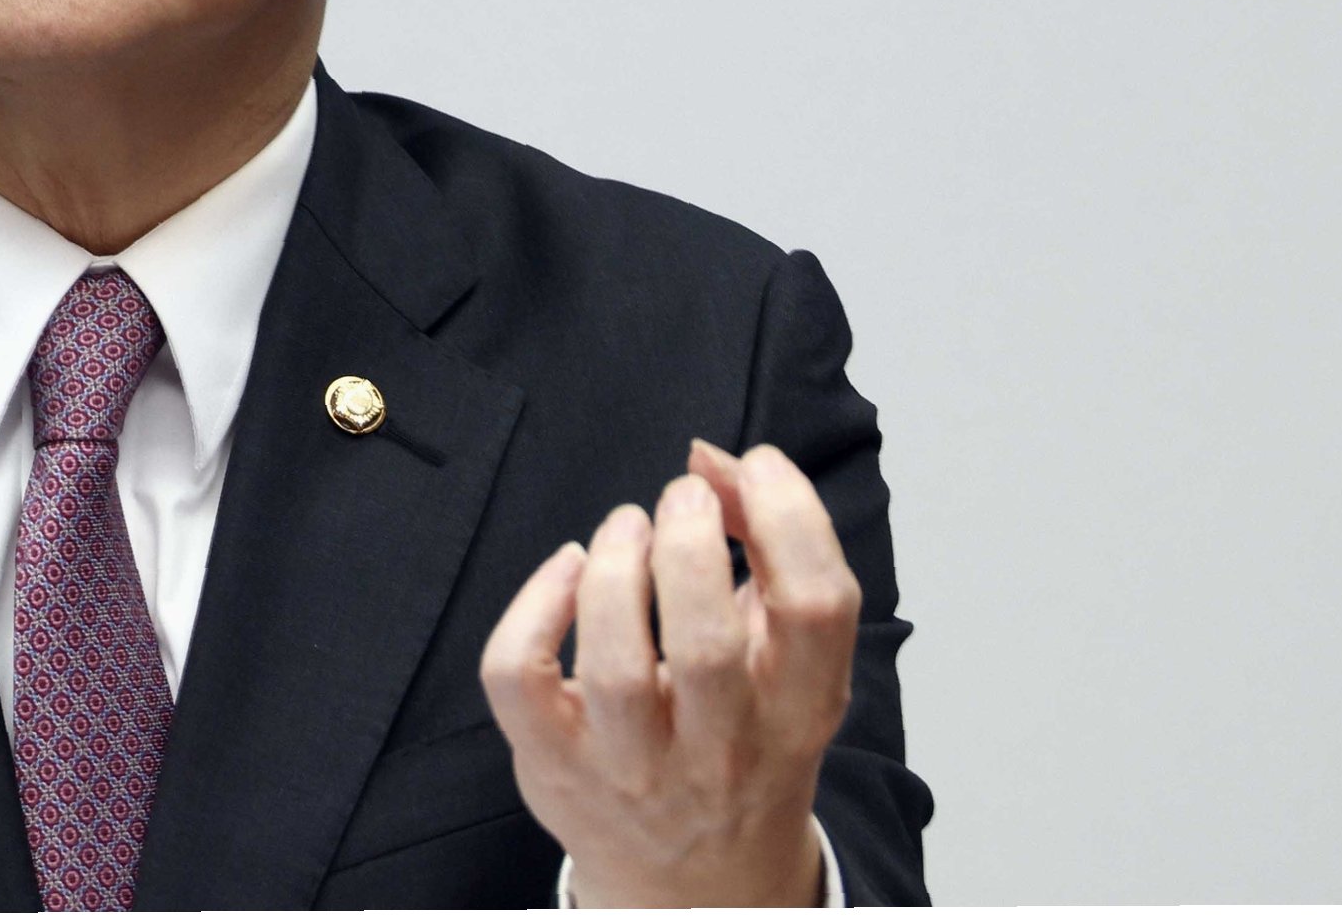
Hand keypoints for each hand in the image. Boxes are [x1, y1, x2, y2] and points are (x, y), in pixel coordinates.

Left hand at [479, 440, 858, 906]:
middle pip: (708, 642)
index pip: (818, 610)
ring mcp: (632, 767)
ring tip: (627, 523)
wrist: (696, 883)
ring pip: (616, 664)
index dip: (789, 515)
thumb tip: (717, 462)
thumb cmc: (741, 748)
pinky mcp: (554, 766)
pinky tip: (563, 571)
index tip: (754, 467)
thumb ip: (769, 560)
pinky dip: (532, 609)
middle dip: (690, 542)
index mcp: (799, 714)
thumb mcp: (785, 667)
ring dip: (616, 567)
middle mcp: (722, 750)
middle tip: (684, 493)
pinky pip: (523, 680)